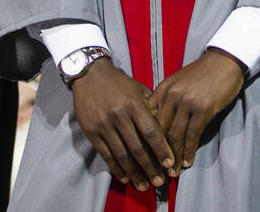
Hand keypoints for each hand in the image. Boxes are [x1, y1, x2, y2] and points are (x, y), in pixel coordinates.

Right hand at [70, 58, 172, 191]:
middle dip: (150, 167)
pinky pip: (105, 154)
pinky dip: (116, 167)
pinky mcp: (91, 131)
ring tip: (143, 185)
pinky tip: (125, 176)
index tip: (170, 164)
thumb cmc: (119, 83)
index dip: (161, 150)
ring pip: (122, 154)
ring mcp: (104, 125)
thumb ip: (152, 108)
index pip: (151, 132)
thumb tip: (167, 127)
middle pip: (137, 147)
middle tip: (160, 182)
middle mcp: (119, 116)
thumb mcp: (139, 90)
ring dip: (134, 173)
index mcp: (134, 104)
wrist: (90, 74)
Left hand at [148, 49, 244, 173]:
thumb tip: (156, 123)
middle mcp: (171, 96)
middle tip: (156, 170)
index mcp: (163, 89)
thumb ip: (166, 99)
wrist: (224, 61)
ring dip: (173, 157)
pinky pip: (193, 135)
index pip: (149, 118)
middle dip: (157, 153)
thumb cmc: (201, 73)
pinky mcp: (203, 109)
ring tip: (172, 172)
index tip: (145, 155)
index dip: (146, 139)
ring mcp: (187, 102)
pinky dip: (189, 151)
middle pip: (159, 130)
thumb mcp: (178, 82)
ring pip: (175, 135)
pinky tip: (187, 162)